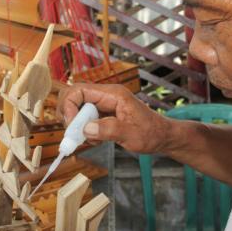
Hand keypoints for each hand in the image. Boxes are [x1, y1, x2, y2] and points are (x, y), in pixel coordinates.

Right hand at [56, 83, 171, 152]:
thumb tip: (86, 128)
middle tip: (75, 134)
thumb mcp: (132, 135)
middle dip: (69, 116)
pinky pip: (85, 119)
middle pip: (74, 97)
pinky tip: (97, 140)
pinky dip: (85, 131)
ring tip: (91, 139)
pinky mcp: (103, 115)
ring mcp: (104, 105)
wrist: (162, 137)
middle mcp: (106, 96)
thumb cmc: (152, 133)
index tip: (73, 127)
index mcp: (113, 94)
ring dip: (77, 126)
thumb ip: (109, 130)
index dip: (69, 107)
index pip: (79, 90)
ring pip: (77, 109)